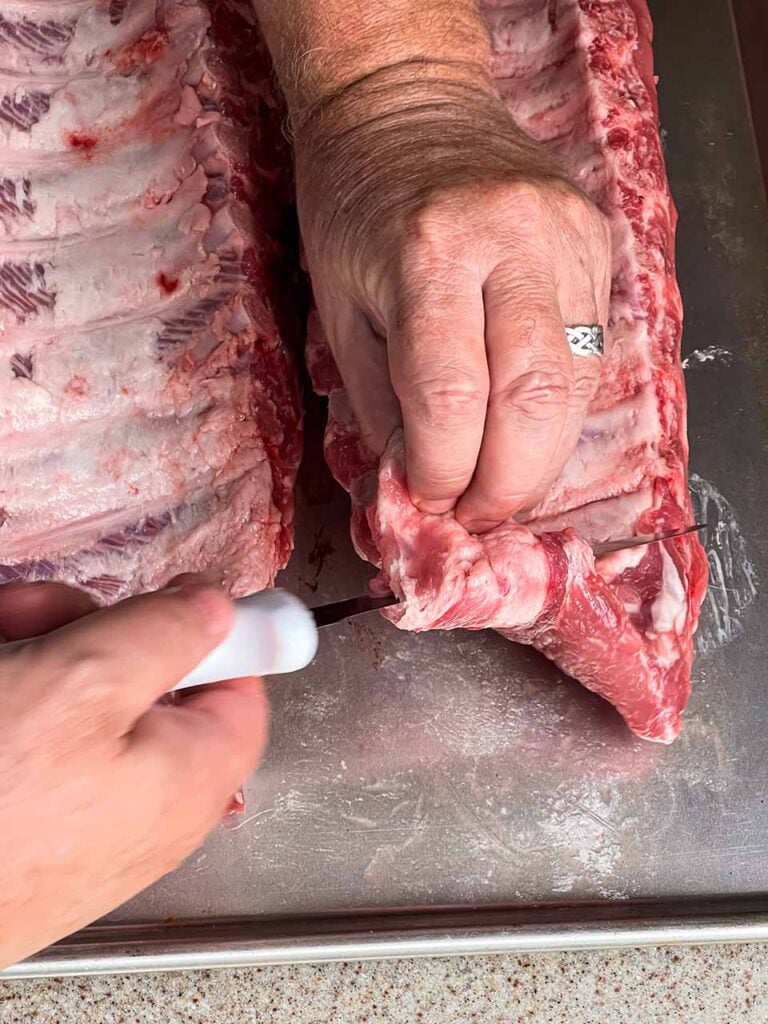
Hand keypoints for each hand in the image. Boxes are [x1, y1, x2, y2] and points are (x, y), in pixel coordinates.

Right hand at [0, 582, 267, 968]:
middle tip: (34, 617)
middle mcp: (150, 809)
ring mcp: (86, 825)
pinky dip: (11, 706)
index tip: (167, 601)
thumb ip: (166, 634)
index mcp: (193, 775)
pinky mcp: (32, 830)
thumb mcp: (86, 679)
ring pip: (80, 708)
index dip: (211, 635)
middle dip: (88, 636)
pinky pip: (38, 748)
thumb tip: (221, 610)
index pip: (241, 691)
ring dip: (35, 660)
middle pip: (147, 687)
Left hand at [296, 72, 610, 529]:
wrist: (407, 106)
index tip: (429, 499)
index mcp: (427, 254)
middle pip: (535, 399)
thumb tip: (420, 482)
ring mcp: (567, 236)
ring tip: (500, 479)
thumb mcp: (338, 309)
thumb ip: (381, 404)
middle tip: (478, 512)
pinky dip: (557, 407)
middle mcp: (511, 240)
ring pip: (577, 383)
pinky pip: (591, 352)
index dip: (444, 471)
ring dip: (540, 456)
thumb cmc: (354, 208)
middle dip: (508, 483)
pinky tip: (522, 420)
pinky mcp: (598, 239)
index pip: (451, 398)